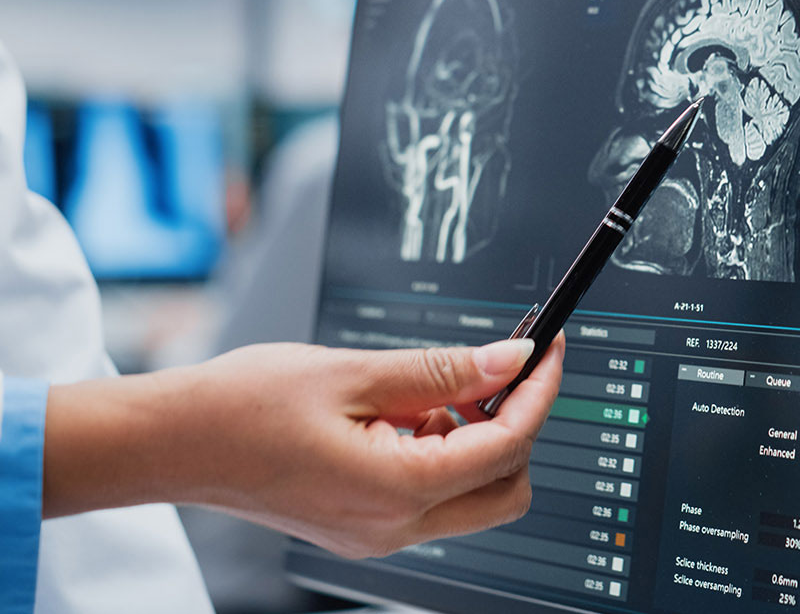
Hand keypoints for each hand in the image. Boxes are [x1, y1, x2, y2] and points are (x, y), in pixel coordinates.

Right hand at [43, 335, 564, 557]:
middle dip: (517, 426)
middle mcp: (394, 528)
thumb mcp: (355, 372)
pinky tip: (404, 411)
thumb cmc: (242, 406)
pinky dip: (440, 451)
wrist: (171, 442)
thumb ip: (444, 372)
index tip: (548, 346)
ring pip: (472, 495)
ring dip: (475, 438)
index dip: (538, 390)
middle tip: (498, 368)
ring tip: (429, 388)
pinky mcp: (362, 525)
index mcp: (396, 491)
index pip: (507, 446)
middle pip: (506, 489)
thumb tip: (511, 360)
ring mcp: (378, 534)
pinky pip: (431, 495)